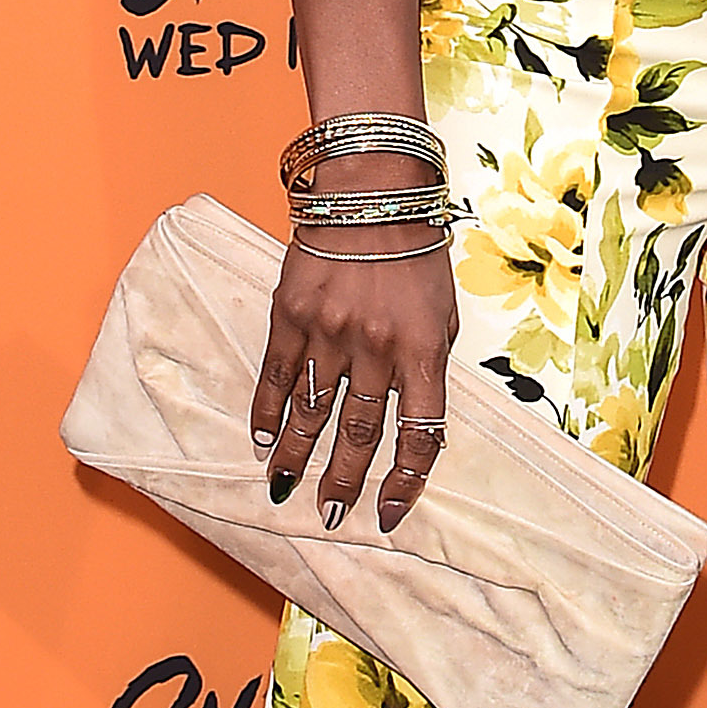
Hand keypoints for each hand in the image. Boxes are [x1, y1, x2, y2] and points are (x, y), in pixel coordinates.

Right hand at [251, 223, 457, 533]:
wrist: (371, 193)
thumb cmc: (415, 254)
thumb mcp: (444, 313)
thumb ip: (427, 368)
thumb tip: (411, 422)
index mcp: (425, 350)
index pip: (419, 435)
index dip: (403, 482)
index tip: (387, 512)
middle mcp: (378, 347)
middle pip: (359, 434)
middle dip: (344, 482)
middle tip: (329, 515)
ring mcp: (330, 331)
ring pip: (312, 412)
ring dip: (298, 457)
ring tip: (286, 489)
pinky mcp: (291, 314)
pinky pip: (277, 375)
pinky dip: (269, 412)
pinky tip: (263, 440)